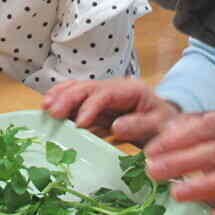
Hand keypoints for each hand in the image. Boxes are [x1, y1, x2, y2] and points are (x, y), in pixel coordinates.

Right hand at [42, 78, 178, 143]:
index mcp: (133, 90)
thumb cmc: (166, 127)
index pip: (106, 93)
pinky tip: (49, 107)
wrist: (169, 126)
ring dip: (61, 97)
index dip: (90, 106)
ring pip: (79, 89)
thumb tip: (115, 126)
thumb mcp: (161, 127)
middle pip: (88, 87)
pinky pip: (78, 100)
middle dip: (68, 98)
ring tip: (45, 108)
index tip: (79, 123)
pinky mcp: (99, 105)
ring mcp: (106, 95)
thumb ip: (140, 125)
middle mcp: (116, 88)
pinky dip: (63, 102)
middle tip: (52, 113)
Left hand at [143, 112, 214, 214]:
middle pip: (212, 154)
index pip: (201, 129)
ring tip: (175, 194)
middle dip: (181, 163)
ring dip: (201, 187)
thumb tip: (160, 137)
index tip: (151, 151)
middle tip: (153, 171)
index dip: (176, 140)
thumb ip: (175, 127)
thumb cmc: (209, 140)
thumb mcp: (194, 124)